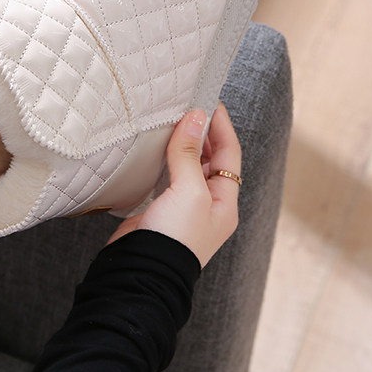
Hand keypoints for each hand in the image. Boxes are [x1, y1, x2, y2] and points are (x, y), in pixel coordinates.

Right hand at [108, 103, 241, 266]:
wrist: (141, 271)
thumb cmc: (174, 238)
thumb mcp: (189, 191)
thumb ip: (190, 153)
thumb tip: (195, 117)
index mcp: (225, 202)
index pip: (229, 153)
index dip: (221, 125)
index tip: (209, 100)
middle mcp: (207, 204)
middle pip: (211, 158)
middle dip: (202, 132)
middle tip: (188, 105)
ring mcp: (183, 207)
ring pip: (188, 165)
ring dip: (182, 143)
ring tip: (172, 120)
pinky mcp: (160, 208)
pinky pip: (167, 175)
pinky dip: (164, 157)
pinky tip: (155, 147)